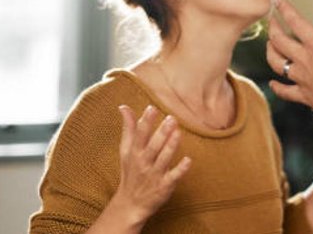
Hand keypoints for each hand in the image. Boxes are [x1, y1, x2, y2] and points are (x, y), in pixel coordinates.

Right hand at [111, 105, 191, 225]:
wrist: (130, 204)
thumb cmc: (131, 171)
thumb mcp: (126, 151)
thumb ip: (128, 128)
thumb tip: (124, 107)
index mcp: (134, 153)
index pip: (139, 135)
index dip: (146, 121)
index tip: (152, 108)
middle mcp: (143, 163)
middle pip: (153, 146)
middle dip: (161, 133)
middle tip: (171, 118)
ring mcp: (154, 175)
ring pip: (163, 159)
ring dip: (171, 146)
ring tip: (178, 132)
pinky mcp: (164, 186)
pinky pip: (173, 177)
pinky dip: (180, 169)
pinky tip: (188, 160)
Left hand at [266, 0, 312, 122]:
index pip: (296, 22)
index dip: (285, 9)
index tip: (278, 0)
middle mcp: (305, 61)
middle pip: (279, 40)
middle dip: (273, 27)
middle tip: (271, 19)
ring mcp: (303, 80)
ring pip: (277, 64)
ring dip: (270, 51)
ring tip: (269, 44)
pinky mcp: (305, 96)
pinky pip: (285, 91)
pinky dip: (277, 87)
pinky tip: (272, 83)